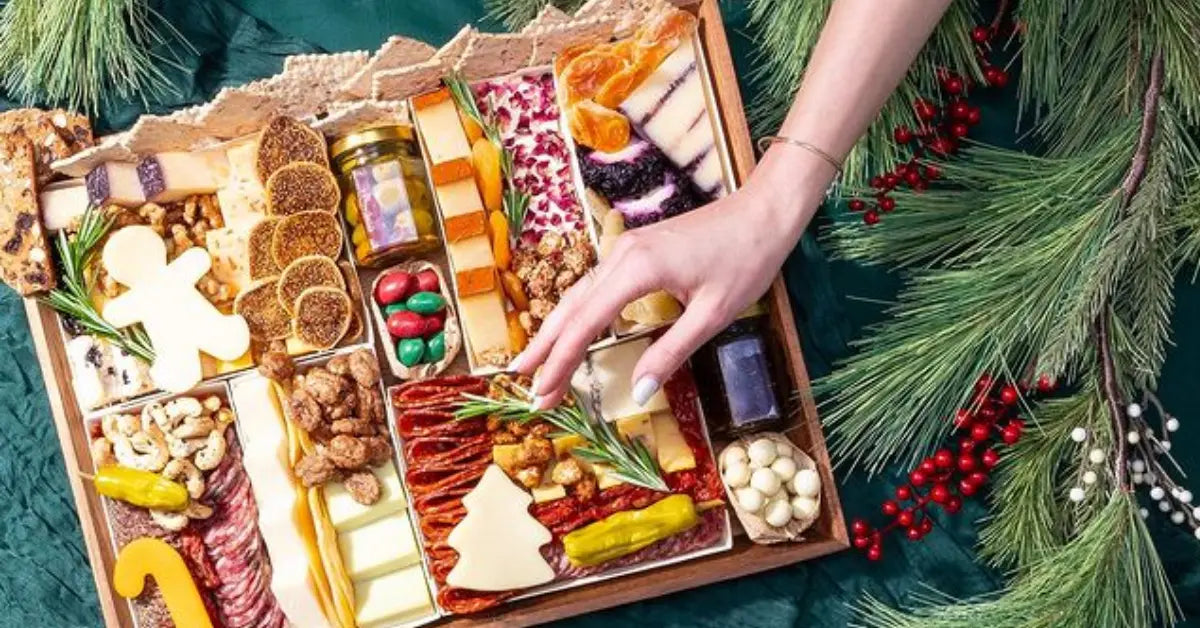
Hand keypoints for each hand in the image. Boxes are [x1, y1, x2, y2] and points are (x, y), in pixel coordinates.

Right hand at [510, 158, 827, 409]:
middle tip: (528, 389)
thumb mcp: (712, 314)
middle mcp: (622, 254)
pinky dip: (577, 312)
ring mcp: (626, 248)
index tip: (542, 393)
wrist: (765, 210)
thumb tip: (639, 392)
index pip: (585, 324)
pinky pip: (595, 284)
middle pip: (571, 307)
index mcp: (637, 269)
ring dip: (557, 331)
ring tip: (536, 365)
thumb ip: (671, 353)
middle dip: (546, 350)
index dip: (561, 362)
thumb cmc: (746, 259)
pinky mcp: (636, 248)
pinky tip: (572, 330)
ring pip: (579, 294)